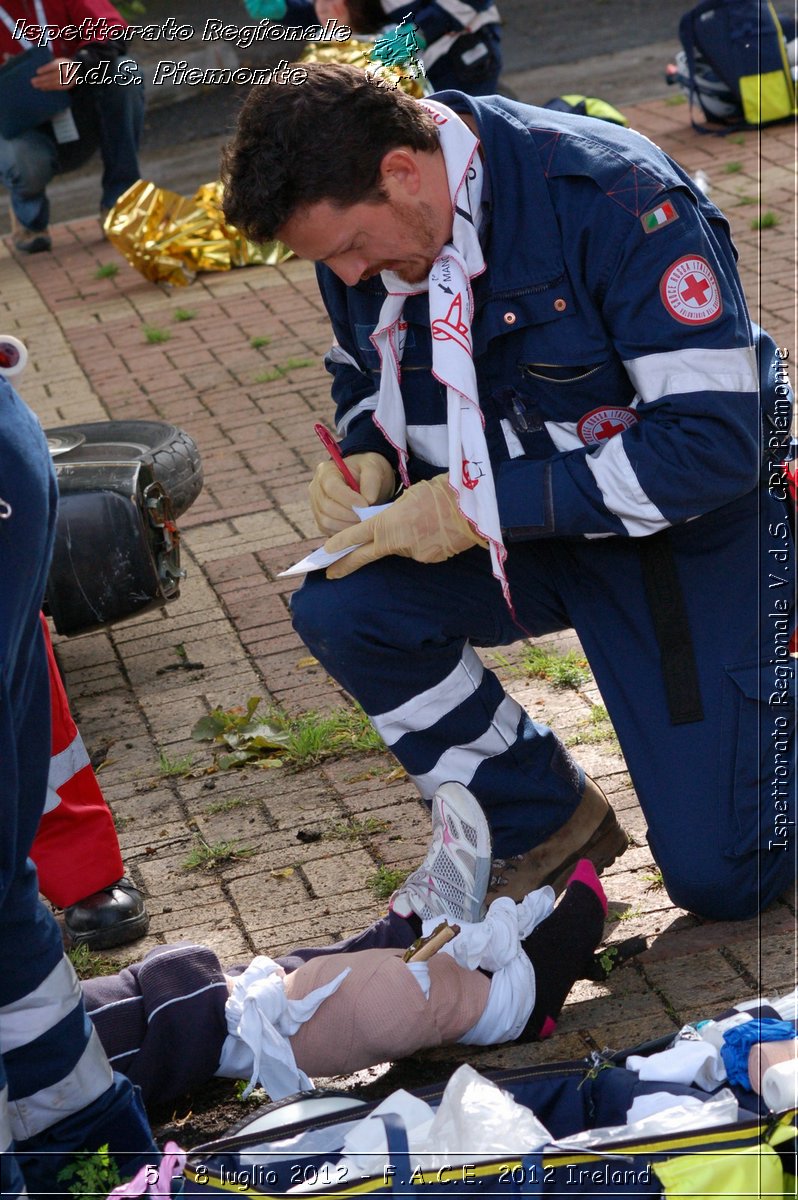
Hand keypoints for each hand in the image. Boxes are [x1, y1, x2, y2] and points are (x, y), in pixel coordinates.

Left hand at [32, 58, 76, 90]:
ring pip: (54, 83)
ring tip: (35, 85)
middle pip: (52, 76)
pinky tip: (42, 88)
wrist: (76, 71)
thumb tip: (38, 71)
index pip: (53, 66)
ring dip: (44, 85)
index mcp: (63, 63)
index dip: (45, 69)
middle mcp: (66, 71)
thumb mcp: (59, 61)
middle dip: (42, 79)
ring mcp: (68, 80)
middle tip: (33, 81)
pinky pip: (57, 88)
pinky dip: (49, 88)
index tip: (37, 71)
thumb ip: (51, 64)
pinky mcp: (67, 86)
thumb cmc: (62, 64)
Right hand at [309, 451, 394, 533]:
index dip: (348, 498)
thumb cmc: (368, 472)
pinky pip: (328, 531)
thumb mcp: (374, 469)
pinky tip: (357, 526)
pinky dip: (343, 532)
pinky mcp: (320, 520)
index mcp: (326, 471)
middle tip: (367, 517)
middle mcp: (315, 488)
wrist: (365, 482)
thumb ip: (371, 482)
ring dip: (347, 526)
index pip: (331, 487)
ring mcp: (315, 505)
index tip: (366, 504)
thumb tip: (368, 500)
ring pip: (326, 521)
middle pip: (327, 507)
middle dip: (349, 514)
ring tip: (363, 522)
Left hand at [324, 473, 487, 577]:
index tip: (326, 553)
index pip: (356, 536)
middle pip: (369, 554)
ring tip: (425, 519)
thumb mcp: (409, 497)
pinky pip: (420, 550)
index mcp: (388, 522)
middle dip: (348, 564)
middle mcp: (398, 542)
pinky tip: (437, 528)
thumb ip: (393, 514)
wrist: (474, 506)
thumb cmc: (442, 492)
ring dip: (406, 538)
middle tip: (331, 574)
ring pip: (402, 548)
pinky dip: (423, 541)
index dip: (339, 545)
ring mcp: (415, 554)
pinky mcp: (431, 559)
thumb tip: (389, 526)